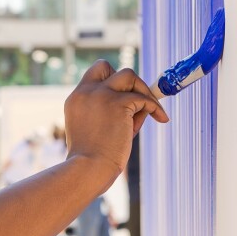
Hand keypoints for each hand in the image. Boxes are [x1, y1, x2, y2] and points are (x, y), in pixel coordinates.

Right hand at [64, 60, 168, 181]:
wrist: (88, 169)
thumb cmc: (91, 159)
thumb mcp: (94, 129)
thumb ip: (109, 113)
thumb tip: (141, 104)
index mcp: (76, 99)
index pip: (94, 75)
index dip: (111, 81)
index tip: (123, 96)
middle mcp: (85, 92)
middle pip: (107, 66)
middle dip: (124, 80)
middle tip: (137, 100)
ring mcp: (101, 95)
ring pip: (129, 75)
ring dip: (142, 90)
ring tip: (147, 113)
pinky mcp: (118, 103)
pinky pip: (144, 98)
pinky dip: (155, 107)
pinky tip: (161, 119)